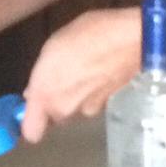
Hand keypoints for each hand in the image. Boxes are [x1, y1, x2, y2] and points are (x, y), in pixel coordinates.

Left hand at [20, 8, 140, 142]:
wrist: (134, 40)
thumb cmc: (88, 34)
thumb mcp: (54, 46)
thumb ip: (41, 76)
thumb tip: (34, 92)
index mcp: (46, 95)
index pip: (31, 132)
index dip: (31, 122)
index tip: (33, 106)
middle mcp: (66, 110)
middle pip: (55, 117)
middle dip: (57, 101)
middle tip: (63, 77)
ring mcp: (88, 110)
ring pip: (75, 109)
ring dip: (76, 96)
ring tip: (85, 68)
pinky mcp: (108, 107)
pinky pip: (92, 103)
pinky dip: (94, 92)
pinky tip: (101, 71)